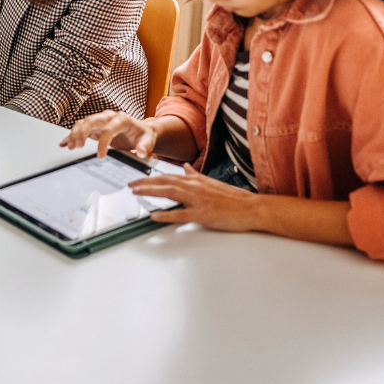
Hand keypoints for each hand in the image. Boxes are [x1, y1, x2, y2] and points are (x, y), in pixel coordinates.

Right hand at [60, 110, 160, 158]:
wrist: (140, 130)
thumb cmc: (143, 134)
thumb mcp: (148, 139)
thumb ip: (146, 146)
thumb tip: (141, 152)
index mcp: (121, 119)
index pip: (108, 128)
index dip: (103, 143)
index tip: (101, 157)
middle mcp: (108, 117)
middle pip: (90, 121)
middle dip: (81, 133)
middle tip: (77, 147)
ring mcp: (100, 121)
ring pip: (82, 123)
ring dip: (74, 134)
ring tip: (70, 147)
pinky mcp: (94, 127)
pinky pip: (79, 128)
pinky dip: (70, 135)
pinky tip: (63, 143)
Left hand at [128, 164, 263, 230]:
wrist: (253, 207)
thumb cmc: (234, 198)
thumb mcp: (212, 182)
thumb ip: (195, 175)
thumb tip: (185, 167)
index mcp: (196, 181)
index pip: (169, 177)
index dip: (151, 178)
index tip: (138, 179)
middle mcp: (195, 187)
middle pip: (165, 182)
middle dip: (145, 183)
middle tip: (130, 185)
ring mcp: (199, 200)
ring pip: (170, 193)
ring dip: (151, 192)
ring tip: (135, 193)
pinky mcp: (204, 214)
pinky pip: (181, 215)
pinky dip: (166, 215)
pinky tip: (154, 216)